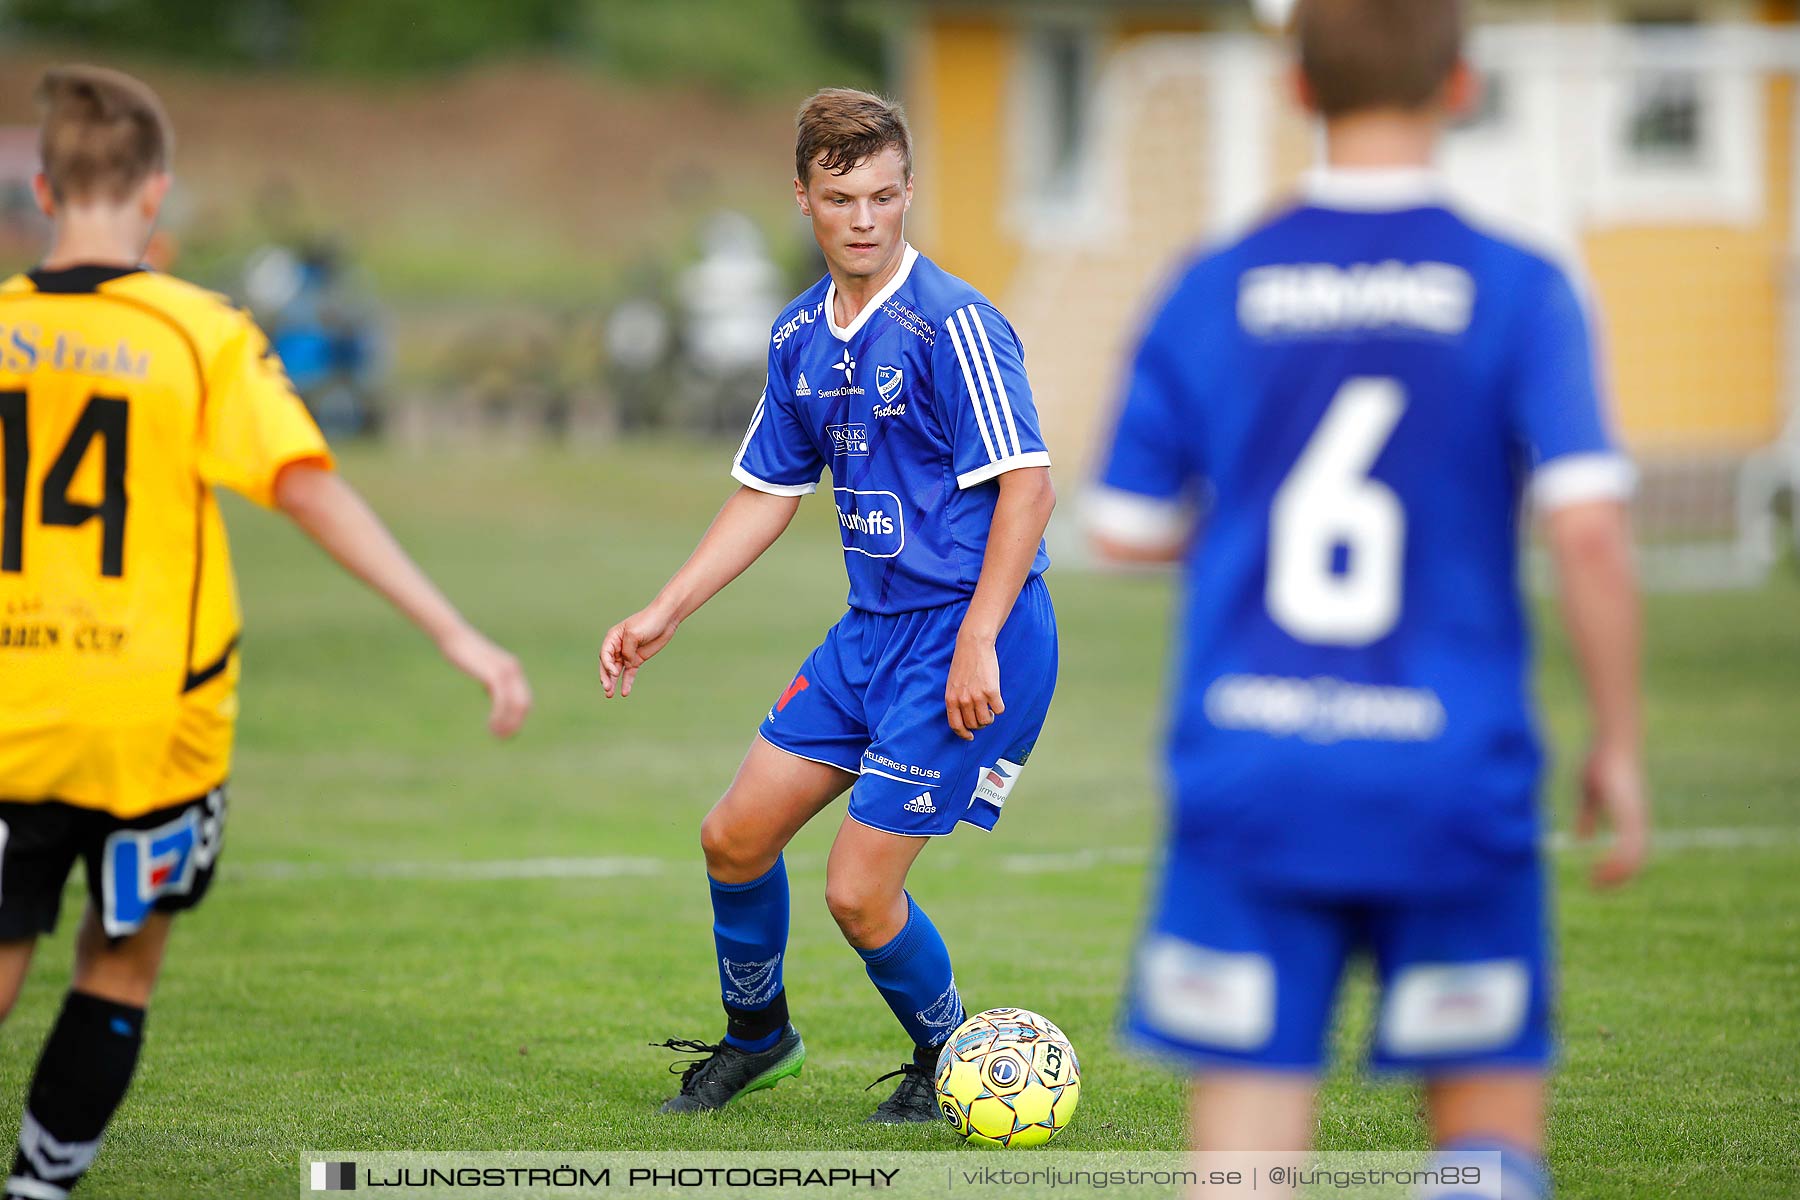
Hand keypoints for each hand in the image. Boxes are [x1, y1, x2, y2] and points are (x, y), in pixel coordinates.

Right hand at [436, 625, 530, 737]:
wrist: (454, 638)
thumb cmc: (464, 654)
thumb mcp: (480, 669)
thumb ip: (489, 680)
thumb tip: (490, 691)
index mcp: (512, 669)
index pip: (524, 700)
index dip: (518, 718)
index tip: (507, 732)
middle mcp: (513, 670)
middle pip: (524, 704)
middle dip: (515, 724)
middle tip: (503, 738)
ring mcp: (506, 672)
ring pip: (515, 705)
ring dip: (507, 723)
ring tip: (496, 735)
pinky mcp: (494, 675)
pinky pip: (503, 701)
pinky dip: (499, 716)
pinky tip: (491, 725)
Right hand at [599, 603, 679, 698]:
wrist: (665, 619)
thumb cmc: (648, 621)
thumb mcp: (634, 634)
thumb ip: (627, 649)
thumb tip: (626, 662)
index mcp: (613, 637)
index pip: (604, 654)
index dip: (607, 665)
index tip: (614, 672)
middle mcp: (618, 646)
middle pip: (607, 665)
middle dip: (606, 677)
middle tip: (606, 689)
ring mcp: (627, 654)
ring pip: (616, 671)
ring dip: (613, 683)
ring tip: (609, 695)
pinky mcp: (637, 659)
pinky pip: (629, 673)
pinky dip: (626, 682)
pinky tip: (624, 693)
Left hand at [944, 630, 1002, 741]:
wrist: (973, 644)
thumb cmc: (963, 663)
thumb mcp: (952, 683)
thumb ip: (956, 699)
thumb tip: (965, 717)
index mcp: (951, 699)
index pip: (956, 725)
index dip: (963, 734)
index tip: (970, 737)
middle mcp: (963, 700)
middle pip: (974, 724)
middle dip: (979, 724)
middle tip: (983, 715)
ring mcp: (978, 696)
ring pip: (986, 720)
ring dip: (989, 717)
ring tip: (989, 709)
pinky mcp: (992, 691)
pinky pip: (999, 710)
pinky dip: (999, 708)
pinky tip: (996, 699)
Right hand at [1575, 739, 1649, 887]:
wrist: (1614, 742)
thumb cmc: (1600, 760)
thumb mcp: (1588, 793)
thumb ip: (1587, 815)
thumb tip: (1582, 837)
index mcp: (1629, 817)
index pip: (1630, 851)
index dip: (1616, 868)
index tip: (1595, 879)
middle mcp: (1637, 821)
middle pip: (1636, 860)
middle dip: (1618, 877)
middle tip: (1596, 888)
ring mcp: (1636, 818)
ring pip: (1635, 857)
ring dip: (1617, 874)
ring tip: (1597, 883)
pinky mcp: (1631, 814)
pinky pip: (1629, 846)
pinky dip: (1617, 862)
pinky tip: (1600, 866)